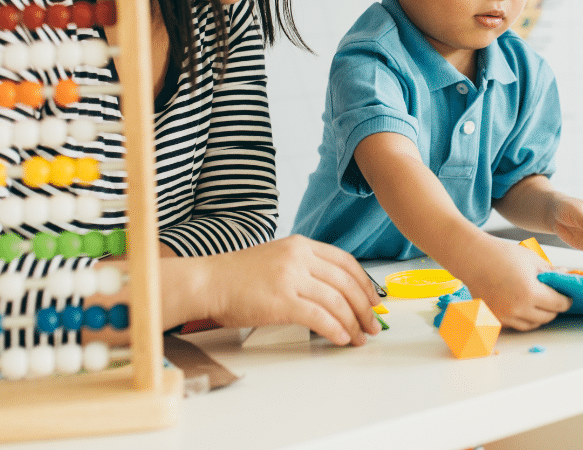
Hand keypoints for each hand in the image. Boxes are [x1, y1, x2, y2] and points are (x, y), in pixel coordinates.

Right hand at [201, 235, 381, 345]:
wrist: (208, 282)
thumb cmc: (238, 276)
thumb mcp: (277, 258)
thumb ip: (305, 267)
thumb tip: (334, 292)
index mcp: (301, 245)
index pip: (345, 262)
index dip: (365, 283)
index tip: (374, 300)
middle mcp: (299, 257)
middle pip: (346, 282)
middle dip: (365, 307)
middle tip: (373, 325)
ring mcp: (290, 278)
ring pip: (336, 301)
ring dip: (353, 323)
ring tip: (359, 337)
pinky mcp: (281, 301)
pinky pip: (319, 317)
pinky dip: (335, 329)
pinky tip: (341, 338)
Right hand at [458, 241, 570, 331]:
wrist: (472, 258)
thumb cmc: (501, 254)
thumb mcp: (531, 259)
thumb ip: (550, 271)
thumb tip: (565, 275)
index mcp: (530, 293)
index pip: (559, 304)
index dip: (566, 300)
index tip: (567, 296)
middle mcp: (518, 308)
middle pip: (548, 317)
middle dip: (554, 308)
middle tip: (554, 298)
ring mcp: (505, 315)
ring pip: (533, 324)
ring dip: (540, 316)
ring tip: (539, 302)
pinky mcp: (495, 318)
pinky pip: (516, 325)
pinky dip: (524, 318)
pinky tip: (524, 305)